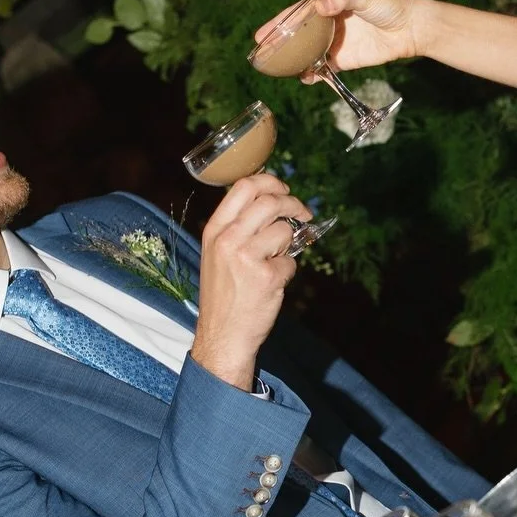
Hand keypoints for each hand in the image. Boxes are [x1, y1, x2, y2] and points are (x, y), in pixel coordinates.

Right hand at [190, 173, 308, 389]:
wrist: (223, 335)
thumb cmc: (224, 295)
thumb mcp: (217, 254)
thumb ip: (238, 227)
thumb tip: (271, 201)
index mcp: (214, 230)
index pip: (243, 187)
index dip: (270, 181)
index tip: (284, 189)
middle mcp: (228, 239)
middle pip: (269, 201)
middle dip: (293, 204)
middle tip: (302, 213)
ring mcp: (246, 257)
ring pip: (284, 230)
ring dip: (289, 244)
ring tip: (276, 260)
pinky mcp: (266, 276)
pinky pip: (291, 262)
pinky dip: (288, 271)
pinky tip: (273, 284)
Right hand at [255, 0, 420, 79]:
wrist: (410, 29)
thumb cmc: (388, 6)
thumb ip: (342, 0)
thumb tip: (319, 4)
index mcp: (327, 3)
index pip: (297, 13)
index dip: (278, 23)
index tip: (262, 34)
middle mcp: (326, 23)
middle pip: (297, 35)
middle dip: (278, 44)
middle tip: (261, 55)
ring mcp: (333, 42)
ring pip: (306, 53)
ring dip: (293, 62)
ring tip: (280, 70)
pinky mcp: (343, 59)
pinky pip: (323, 68)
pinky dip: (313, 74)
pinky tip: (306, 79)